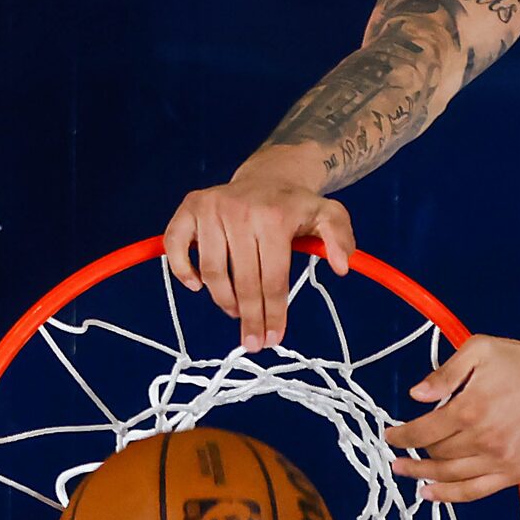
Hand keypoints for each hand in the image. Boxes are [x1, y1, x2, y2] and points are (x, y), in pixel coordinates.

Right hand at [162, 170, 356, 351]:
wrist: (268, 176)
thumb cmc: (295, 206)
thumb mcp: (329, 215)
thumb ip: (340, 238)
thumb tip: (342, 267)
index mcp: (274, 217)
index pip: (274, 277)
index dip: (274, 313)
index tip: (273, 339)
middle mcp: (240, 211)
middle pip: (244, 280)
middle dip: (250, 317)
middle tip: (253, 342)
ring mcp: (212, 208)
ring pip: (212, 270)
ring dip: (223, 300)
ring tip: (236, 312)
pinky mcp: (190, 207)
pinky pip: (176, 245)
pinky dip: (181, 270)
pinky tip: (197, 287)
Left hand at [381, 335, 519, 503]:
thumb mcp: (478, 350)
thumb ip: (445, 373)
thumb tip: (416, 395)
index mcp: (471, 408)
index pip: (423, 432)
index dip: (401, 436)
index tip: (390, 436)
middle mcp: (484, 438)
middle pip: (436, 454)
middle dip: (412, 455)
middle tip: (397, 455)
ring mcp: (501, 459)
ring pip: (451, 476)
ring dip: (424, 477)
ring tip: (407, 475)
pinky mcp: (515, 472)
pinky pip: (475, 492)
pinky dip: (449, 496)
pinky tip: (430, 493)